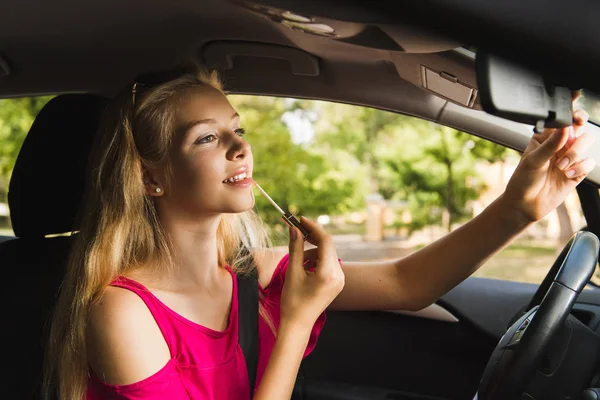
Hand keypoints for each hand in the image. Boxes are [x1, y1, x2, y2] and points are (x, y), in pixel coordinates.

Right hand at [280, 217, 344, 327]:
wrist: (298, 324)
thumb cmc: (293, 301)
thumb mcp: (292, 272)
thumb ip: (295, 248)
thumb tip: (294, 228)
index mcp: (328, 273)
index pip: (325, 241)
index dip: (312, 227)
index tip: (300, 219)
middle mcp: (339, 275)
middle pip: (327, 246)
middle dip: (311, 237)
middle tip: (295, 230)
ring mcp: (340, 279)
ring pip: (326, 254)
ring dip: (312, 251)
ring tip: (298, 263)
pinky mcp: (337, 282)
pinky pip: (328, 263)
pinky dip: (316, 260)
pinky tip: (304, 269)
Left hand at [503, 93, 595, 222]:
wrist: (524, 205)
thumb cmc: (522, 181)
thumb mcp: (533, 160)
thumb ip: (550, 144)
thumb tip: (564, 128)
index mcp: (544, 136)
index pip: (560, 117)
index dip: (570, 107)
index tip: (575, 96)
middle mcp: (559, 144)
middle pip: (579, 126)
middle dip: (578, 129)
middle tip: (572, 134)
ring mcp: (569, 157)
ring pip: (586, 142)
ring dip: (575, 153)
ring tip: (561, 166)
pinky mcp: (577, 172)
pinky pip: (589, 162)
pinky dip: (580, 167)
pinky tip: (567, 175)